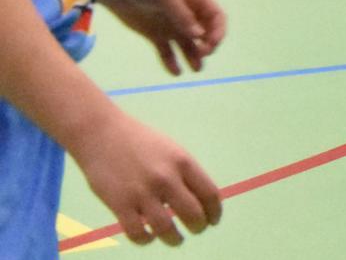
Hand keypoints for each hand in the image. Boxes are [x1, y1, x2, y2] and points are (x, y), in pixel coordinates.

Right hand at [70, 112, 221, 246]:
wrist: (101, 134)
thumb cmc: (139, 141)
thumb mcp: (171, 150)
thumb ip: (184, 173)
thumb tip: (199, 201)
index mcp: (183, 162)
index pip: (209, 194)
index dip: (214, 212)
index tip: (213, 220)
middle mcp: (166, 178)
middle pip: (193, 214)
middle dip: (199, 227)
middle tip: (197, 230)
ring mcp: (142, 193)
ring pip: (166, 229)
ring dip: (175, 239)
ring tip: (176, 239)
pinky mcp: (119, 204)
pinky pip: (137, 233)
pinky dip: (146, 240)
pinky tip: (148, 237)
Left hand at [98, 0, 225, 75]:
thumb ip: (182, 15)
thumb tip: (199, 36)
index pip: (216, 17)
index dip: (218, 31)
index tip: (210, 44)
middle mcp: (187, 13)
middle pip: (206, 33)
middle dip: (208, 45)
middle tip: (201, 55)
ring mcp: (171, 25)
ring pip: (188, 45)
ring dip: (194, 57)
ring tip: (195, 69)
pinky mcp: (155, 34)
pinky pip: (167, 51)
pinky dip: (172, 62)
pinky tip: (176, 72)